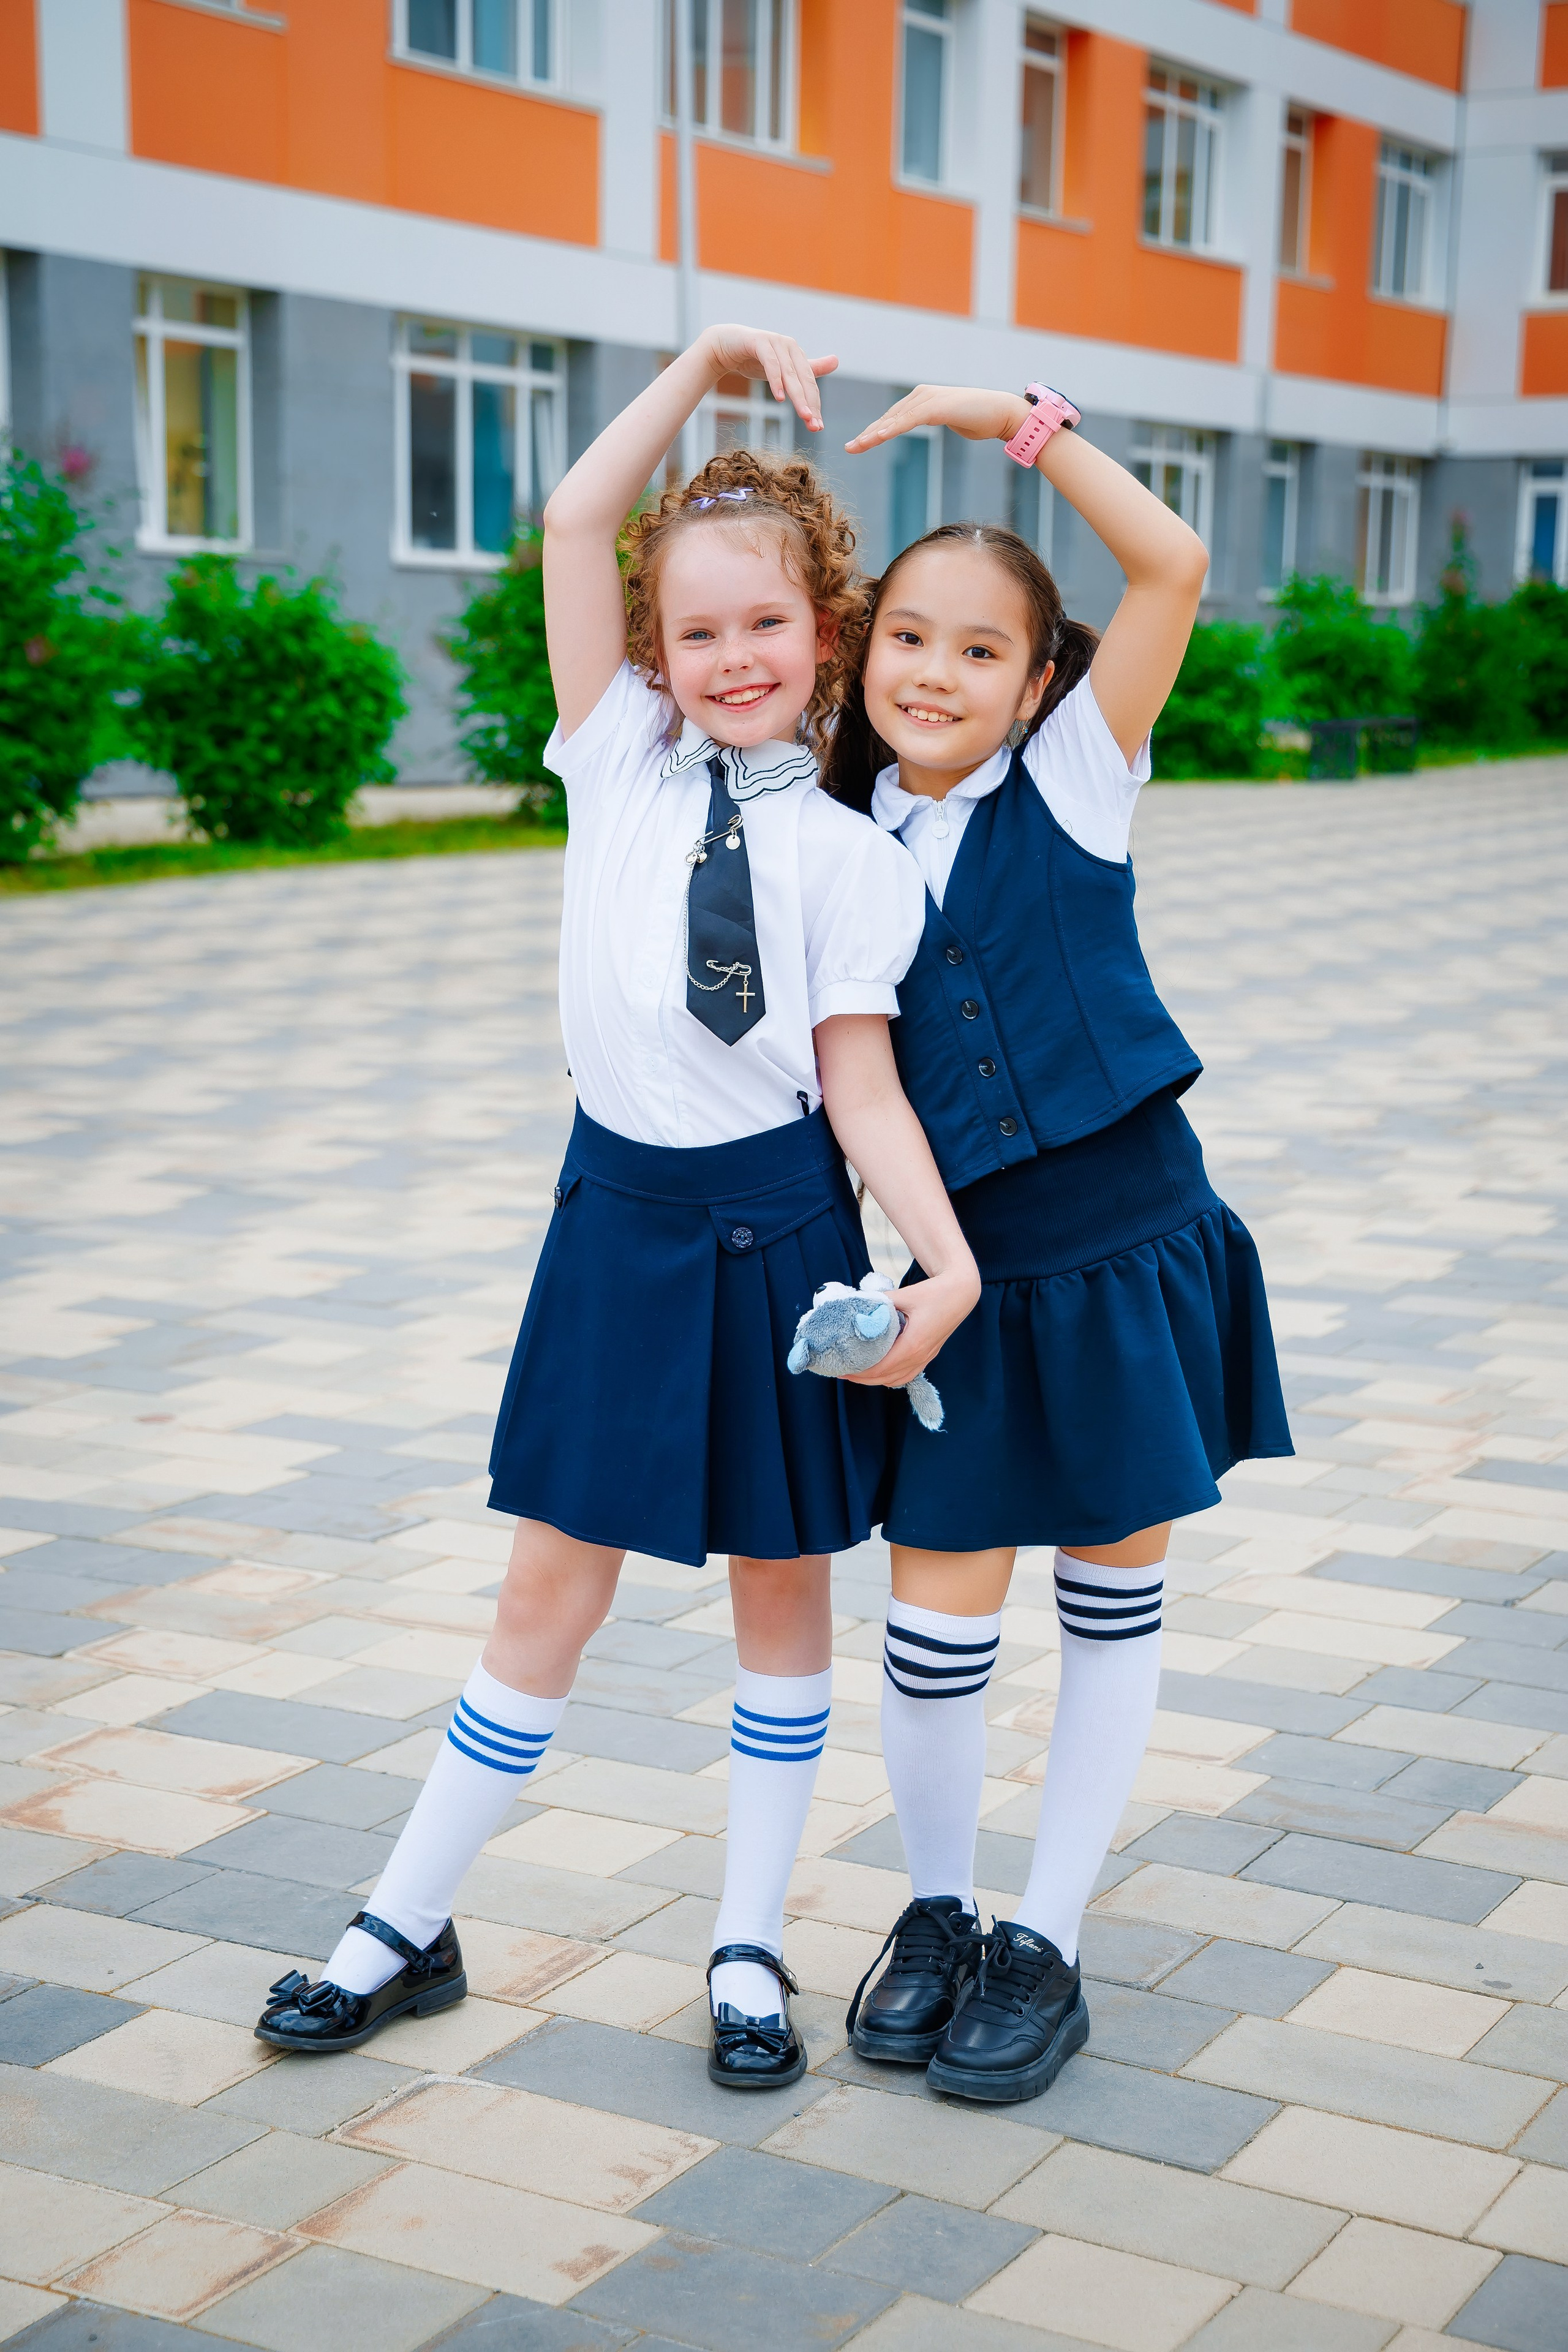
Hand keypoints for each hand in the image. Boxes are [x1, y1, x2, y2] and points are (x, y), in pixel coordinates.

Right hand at [701, 327, 838, 432]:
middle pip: (803, 379)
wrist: (725, 345)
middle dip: (810, 404)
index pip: (810, 383)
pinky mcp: (759, 342)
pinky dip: (776, 381)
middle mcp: (790, 346)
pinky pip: (771, 364)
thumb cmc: (755, 359)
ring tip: (804, 415)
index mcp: (797, 354)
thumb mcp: (782, 370)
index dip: (815, 405)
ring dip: (797, 396)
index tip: (818, 426)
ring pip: (790, 374)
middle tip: (814, 425)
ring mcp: (775, 342)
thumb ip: (806, 369)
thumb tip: (836, 360)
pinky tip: (779, 397)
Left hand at [840, 1263, 979, 1390]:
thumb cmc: (934, 1292)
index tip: (840, 1368)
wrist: (961, 1293)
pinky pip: (907, 1374)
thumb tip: (856, 1305)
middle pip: (886, 1378)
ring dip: (876, 1379)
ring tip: (857, 1371)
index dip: (859, 1371)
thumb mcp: (904, 1295)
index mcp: (913, 1344)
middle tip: (841, 1371)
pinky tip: (879, 1369)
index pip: (880, 1368)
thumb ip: (879, 1302)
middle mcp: (920, 1356)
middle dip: (862, 1378)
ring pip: (897, 1380)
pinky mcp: (929, 1355)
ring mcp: (926, 1358)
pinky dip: (890, 1376)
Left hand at [846, 385, 1029, 453]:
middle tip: (850, 448)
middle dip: (868, 433)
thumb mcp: (950, 419)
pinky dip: (892, 429)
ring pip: (895, 419)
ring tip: (857, 446)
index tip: (858, 444)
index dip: (874, 430)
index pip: (893, 417)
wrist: (1002, 413)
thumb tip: (926, 422)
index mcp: (923, 398)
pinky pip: (909, 420)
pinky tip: (878, 437)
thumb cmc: (979, 418)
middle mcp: (922, 394)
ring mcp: (929, 398)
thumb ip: (934, 418)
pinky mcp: (936, 406)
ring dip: (874, 434)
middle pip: (889, 417)